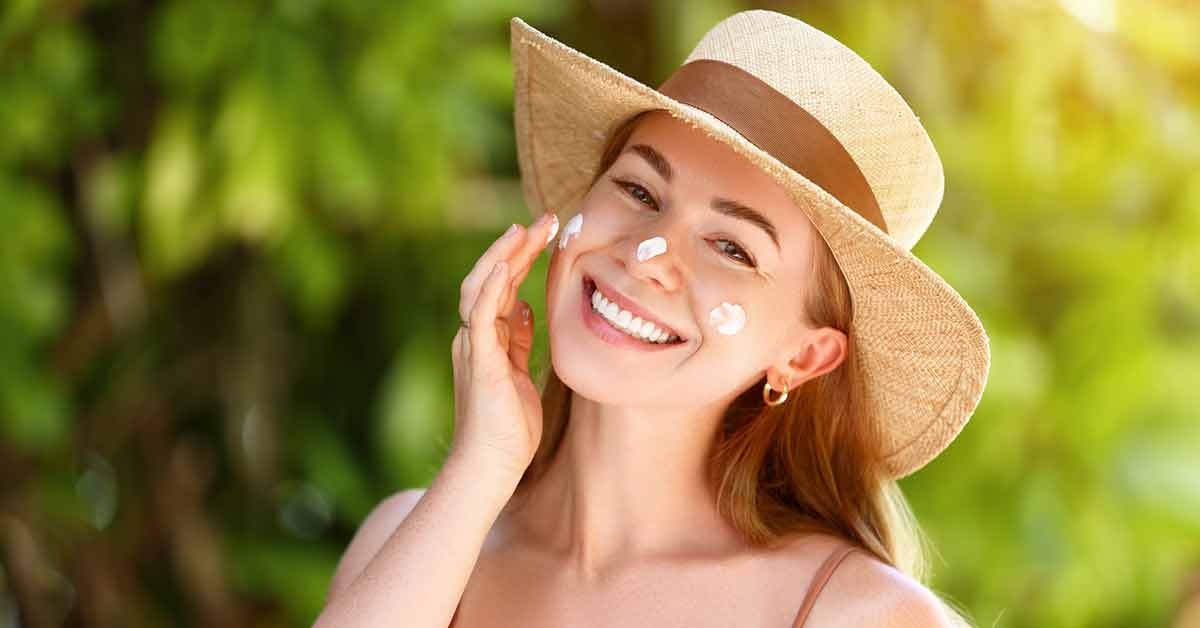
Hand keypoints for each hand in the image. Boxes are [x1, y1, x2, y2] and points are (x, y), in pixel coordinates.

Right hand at [450, 211, 558, 477]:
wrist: (490, 466)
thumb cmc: (508, 427)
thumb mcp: (518, 373)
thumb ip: (517, 339)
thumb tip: (524, 306)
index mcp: (486, 338)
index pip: (502, 286)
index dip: (521, 257)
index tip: (545, 233)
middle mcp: (474, 337)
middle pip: (490, 278)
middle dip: (515, 247)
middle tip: (543, 219)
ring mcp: (473, 348)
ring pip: (481, 289)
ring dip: (503, 257)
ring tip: (524, 230)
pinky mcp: (480, 363)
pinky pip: (480, 319)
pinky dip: (491, 291)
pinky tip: (505, 268)